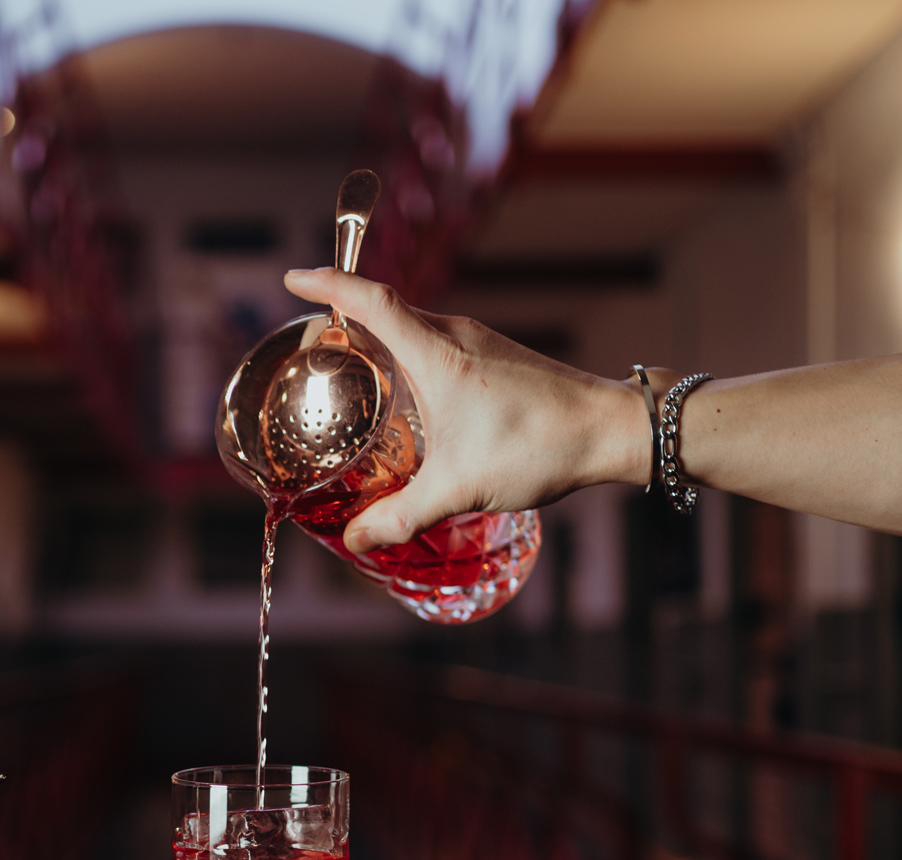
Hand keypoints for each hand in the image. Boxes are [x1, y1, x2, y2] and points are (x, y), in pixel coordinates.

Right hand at [283, 267, 648, 551]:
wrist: (609, 429)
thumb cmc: (537, 446)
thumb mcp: (459, 488)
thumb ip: (401, 516)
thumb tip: (355, 539)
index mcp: (437, 354)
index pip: (370, 299)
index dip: (328, 282)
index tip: (293, 278)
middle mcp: (456, 336)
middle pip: (387, 306)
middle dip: (344, 312)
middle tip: (311, 338)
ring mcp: (479, 342)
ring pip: (415, 324)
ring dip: (380, 333)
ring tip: (352, 362)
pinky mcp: (497, 356)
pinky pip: (439, 341)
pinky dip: (410, 352)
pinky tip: (410, 390)